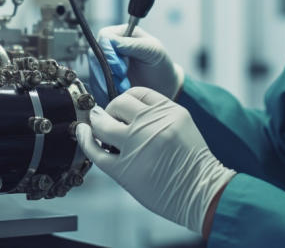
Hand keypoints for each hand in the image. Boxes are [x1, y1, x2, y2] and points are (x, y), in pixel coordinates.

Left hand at [76, 87, 235, 232]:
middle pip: (118, 104)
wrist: (202, 191)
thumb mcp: (182, 125)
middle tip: (110, 118)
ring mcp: (136, 146)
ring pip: (103, 125)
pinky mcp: (125, 169)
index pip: (136, 92)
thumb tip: (126, 111)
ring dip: (97, 123)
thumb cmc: (193, 163)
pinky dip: (85, 140)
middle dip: (111, 109)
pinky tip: (82, 134)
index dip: (125, 99)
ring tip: (96, 126)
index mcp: (168, 110)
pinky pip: (95, 151)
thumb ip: (157, 115)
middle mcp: (151, 124)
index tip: (121, 107)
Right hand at [86, 25, 183, 101]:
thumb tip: (112, 41)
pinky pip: (95, 85)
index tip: (121, 69)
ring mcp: (104, 63)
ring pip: (93, 71)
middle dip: (107, 72)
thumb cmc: (160, 64)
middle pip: (95, 55)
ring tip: (124, 91)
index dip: (109, 53)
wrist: (164, 85)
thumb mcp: (152, 50)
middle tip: (123, 84)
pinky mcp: (102, 79)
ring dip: (106, 84)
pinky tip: (115, 98)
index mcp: (121, 34)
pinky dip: (103, 93)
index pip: (104, 37)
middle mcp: (109, 47)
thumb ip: (133, 45)